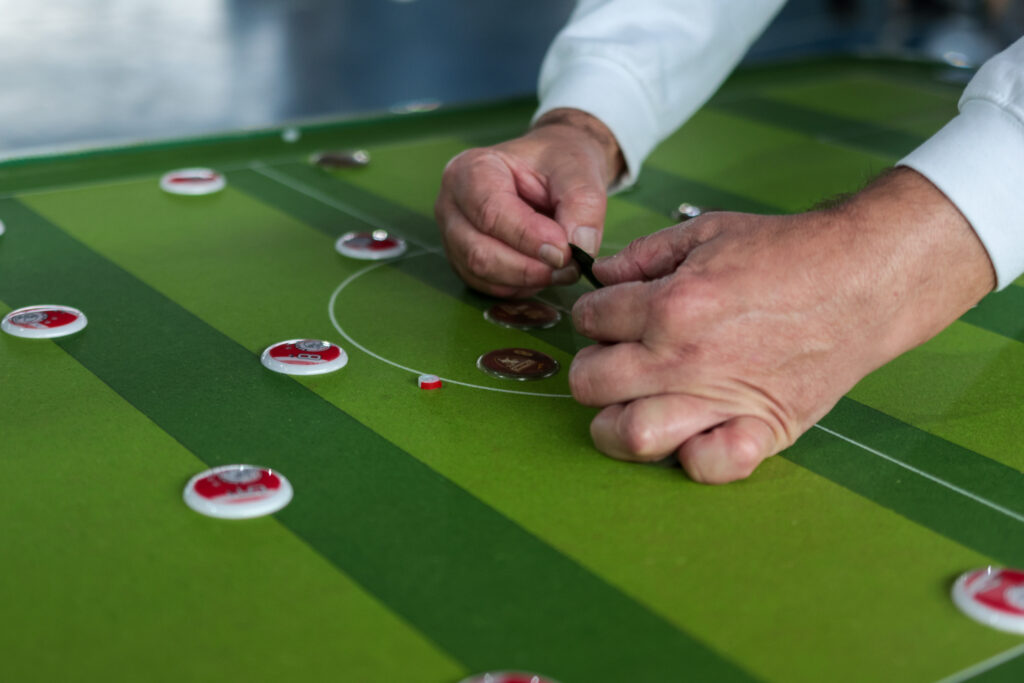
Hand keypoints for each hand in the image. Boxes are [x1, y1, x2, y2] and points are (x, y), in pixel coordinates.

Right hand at [435, 109, 624, 297]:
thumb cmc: (558, 163)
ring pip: (482, 274)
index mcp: (471, 169)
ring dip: (527, 280)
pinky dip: (520, 287)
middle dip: (528, 268)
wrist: (554, 169)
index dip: (528, 237)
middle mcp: (452, 204)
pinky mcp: (465, 261)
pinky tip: (544, 273)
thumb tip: (578, 247)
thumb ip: (582, 205)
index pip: (490, 212)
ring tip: (563, 269)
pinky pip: (488, 286)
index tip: (565, 250)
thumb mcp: (579, 171)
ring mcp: (453, 236)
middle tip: (569, 267)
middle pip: (479, 251)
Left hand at [570, 168, 994, 482]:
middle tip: (617, 359)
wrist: (862, 279)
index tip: (612, 317)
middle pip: (590, 382)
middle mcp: (686, 358)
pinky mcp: (761, 429)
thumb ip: (643, 254)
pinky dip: (692, 456)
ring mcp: (721, 399)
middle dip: (593, 367)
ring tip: (633, 406)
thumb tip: (600, 275)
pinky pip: (706, 466)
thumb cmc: (786, 253)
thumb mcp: (707, 231)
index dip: (593, 315)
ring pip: (630, 435)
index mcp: (670, 304)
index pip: (589, 320)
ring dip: (617, 423)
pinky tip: (692, 433)